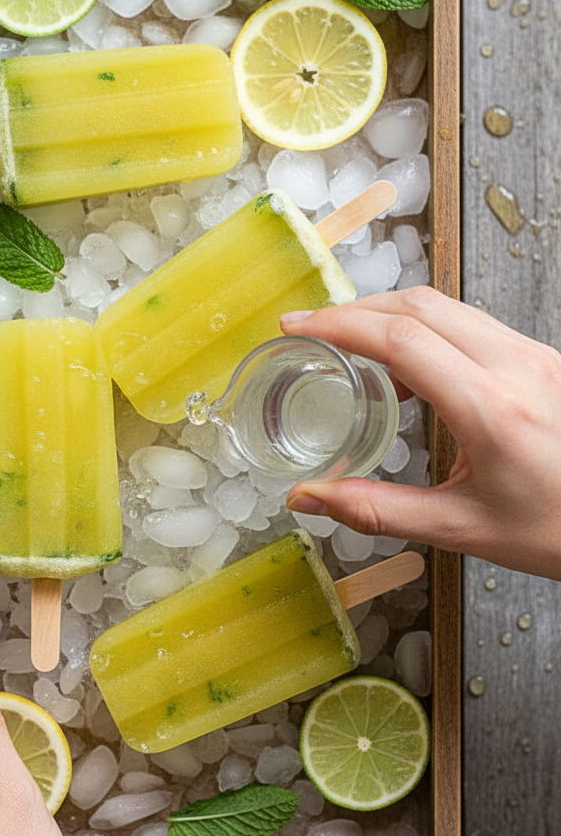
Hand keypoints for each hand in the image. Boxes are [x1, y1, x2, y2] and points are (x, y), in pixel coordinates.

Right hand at [280, 286, 560, 579]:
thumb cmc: (559, 530)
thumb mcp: (463, 529)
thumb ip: (379, 510)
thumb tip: (310, 498)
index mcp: (493, 410)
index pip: (403, 340)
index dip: (341, 325)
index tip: (300, 327)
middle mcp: (518, 368)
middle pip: (421, 305)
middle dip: (357, 309)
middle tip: (315, 328)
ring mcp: (536, 356)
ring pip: (449, 307)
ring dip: (392, 315)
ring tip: (352, 344)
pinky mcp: (543, 358)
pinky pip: (474, 324)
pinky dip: (427, 329)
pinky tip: (407, 366)